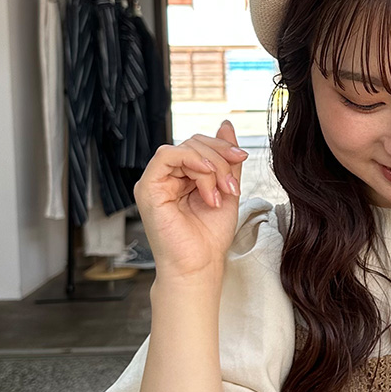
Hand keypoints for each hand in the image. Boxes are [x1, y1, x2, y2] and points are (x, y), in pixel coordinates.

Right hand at [133, 121, 247, 282]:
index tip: (242, 157)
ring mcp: (155, 182)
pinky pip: (167, 156)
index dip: (222, 146)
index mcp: (182, 178)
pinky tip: (207, 180)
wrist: (199, 266)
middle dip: (219, 158)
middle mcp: (166, 178)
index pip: (199, 145)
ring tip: (221, 193)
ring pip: (183, 148)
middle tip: (232, 185)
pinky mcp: (148, 188)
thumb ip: (227, 160)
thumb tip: (226, 125)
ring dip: (211, 166)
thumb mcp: (227, 190)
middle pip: (193, 143)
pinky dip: (192, 162)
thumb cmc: (210, 237)